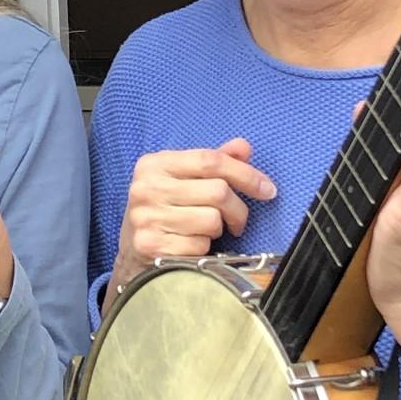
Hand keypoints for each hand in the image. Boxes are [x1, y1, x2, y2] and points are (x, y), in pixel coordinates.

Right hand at [104, 137, 276, 313]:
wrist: (132, 252)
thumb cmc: (165, 210)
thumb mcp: (183, 180)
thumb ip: (213, 162)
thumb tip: (244, 147)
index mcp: (155, 164)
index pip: (210, 160)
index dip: (246, 174)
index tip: (268, 189)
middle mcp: (146, 187)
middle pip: (218, 191)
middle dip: (238, 209)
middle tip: (237, 221)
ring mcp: (146, 217)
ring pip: (212, 221)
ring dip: (218, 230)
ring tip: (205, 231)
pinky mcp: (150, 246)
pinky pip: (200, 246)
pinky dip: (204, 249)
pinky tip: (191, 246)